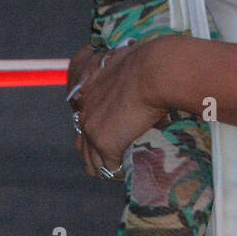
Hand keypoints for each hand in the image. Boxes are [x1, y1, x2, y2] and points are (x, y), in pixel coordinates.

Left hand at [72, 41, 168, 178]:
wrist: (153, 71)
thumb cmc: (148, 63)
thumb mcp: (126, 61)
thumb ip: (122, 72)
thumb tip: (135, 64)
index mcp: (88, 92)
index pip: (84, 122)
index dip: (99, 133)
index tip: (118, 137)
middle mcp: (85, 113)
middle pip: (83, 148)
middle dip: (99, 156)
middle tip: (121, 159)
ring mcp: (92, 130)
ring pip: (92, 164)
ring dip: (109, 168)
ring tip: (128, 170)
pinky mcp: (106, 143)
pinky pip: (109, 170)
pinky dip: (120, 173)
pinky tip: (133, 172)